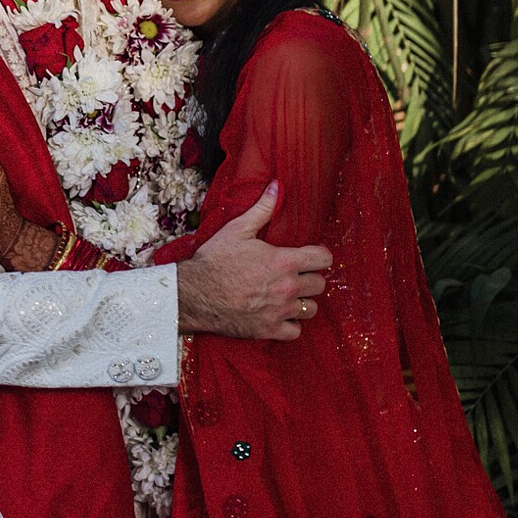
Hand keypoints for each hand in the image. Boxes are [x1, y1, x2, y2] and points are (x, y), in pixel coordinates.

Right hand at [176, 183, 331, 339]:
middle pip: (320, 285)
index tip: (310, 256)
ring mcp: (280, 311)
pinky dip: (289, 324)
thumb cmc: (214, 260)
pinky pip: (296, 331)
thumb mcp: (237, 229)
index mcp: (284, 262)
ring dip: (302, 302)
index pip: (324, 259)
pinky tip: (277, 315)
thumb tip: (278, 186)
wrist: (193, 293)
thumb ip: (262, 209)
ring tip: (287, 296)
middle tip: (294, 276)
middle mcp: (288, 288)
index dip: (319, 256)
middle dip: (309, 278)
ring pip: (311, 309)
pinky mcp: (270, 329)